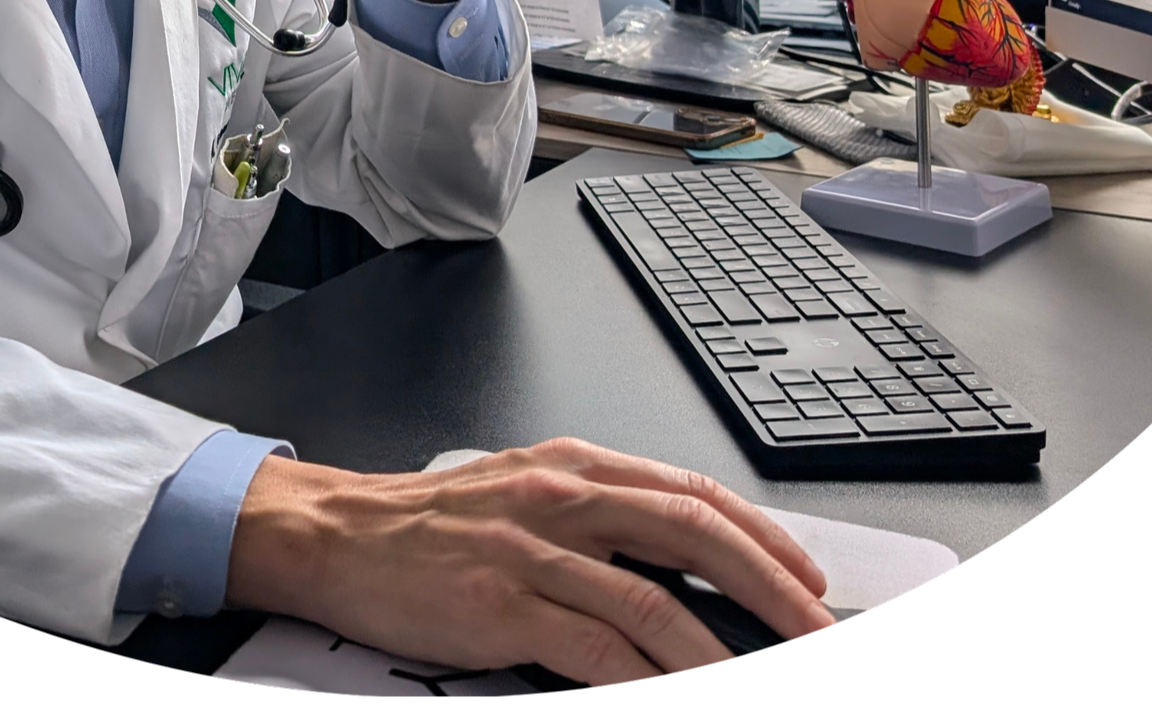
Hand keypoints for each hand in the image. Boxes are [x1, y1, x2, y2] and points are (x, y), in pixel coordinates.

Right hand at [224, 440, 831, 681]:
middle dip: (772, 589)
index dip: (763, 539)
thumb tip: (682, 562)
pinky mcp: (500, 606)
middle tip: (815, 629)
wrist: (336, 534)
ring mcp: (530, 552)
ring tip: (758, 674)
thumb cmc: (427, 524)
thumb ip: (598, 518)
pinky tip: (669, 690)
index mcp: (572, 466)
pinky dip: (646, 679)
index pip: (692, 493)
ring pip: (654, 601)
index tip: (807, 581)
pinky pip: (595, 650)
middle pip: (693, 534)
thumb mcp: (523, 495)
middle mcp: (560, 498)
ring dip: (720, 651)